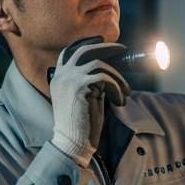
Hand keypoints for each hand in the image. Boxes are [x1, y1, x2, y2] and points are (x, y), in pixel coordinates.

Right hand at [48, 37, 129, 167]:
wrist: (72, 143)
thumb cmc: (81, 125)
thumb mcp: (84, 98)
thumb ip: (91, 82)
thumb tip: (108, 72)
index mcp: (59, 78)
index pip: (69, 52)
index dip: (86, 43)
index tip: (102, 41)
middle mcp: (61, 75)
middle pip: (84, 50)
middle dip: (105, 47)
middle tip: (123, 48)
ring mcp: (69, 79)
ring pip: (98, 64)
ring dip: (117, 77)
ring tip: (126, 92)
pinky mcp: (80, 86)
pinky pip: (104, 78)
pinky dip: (117, 88)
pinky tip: (120, 101)